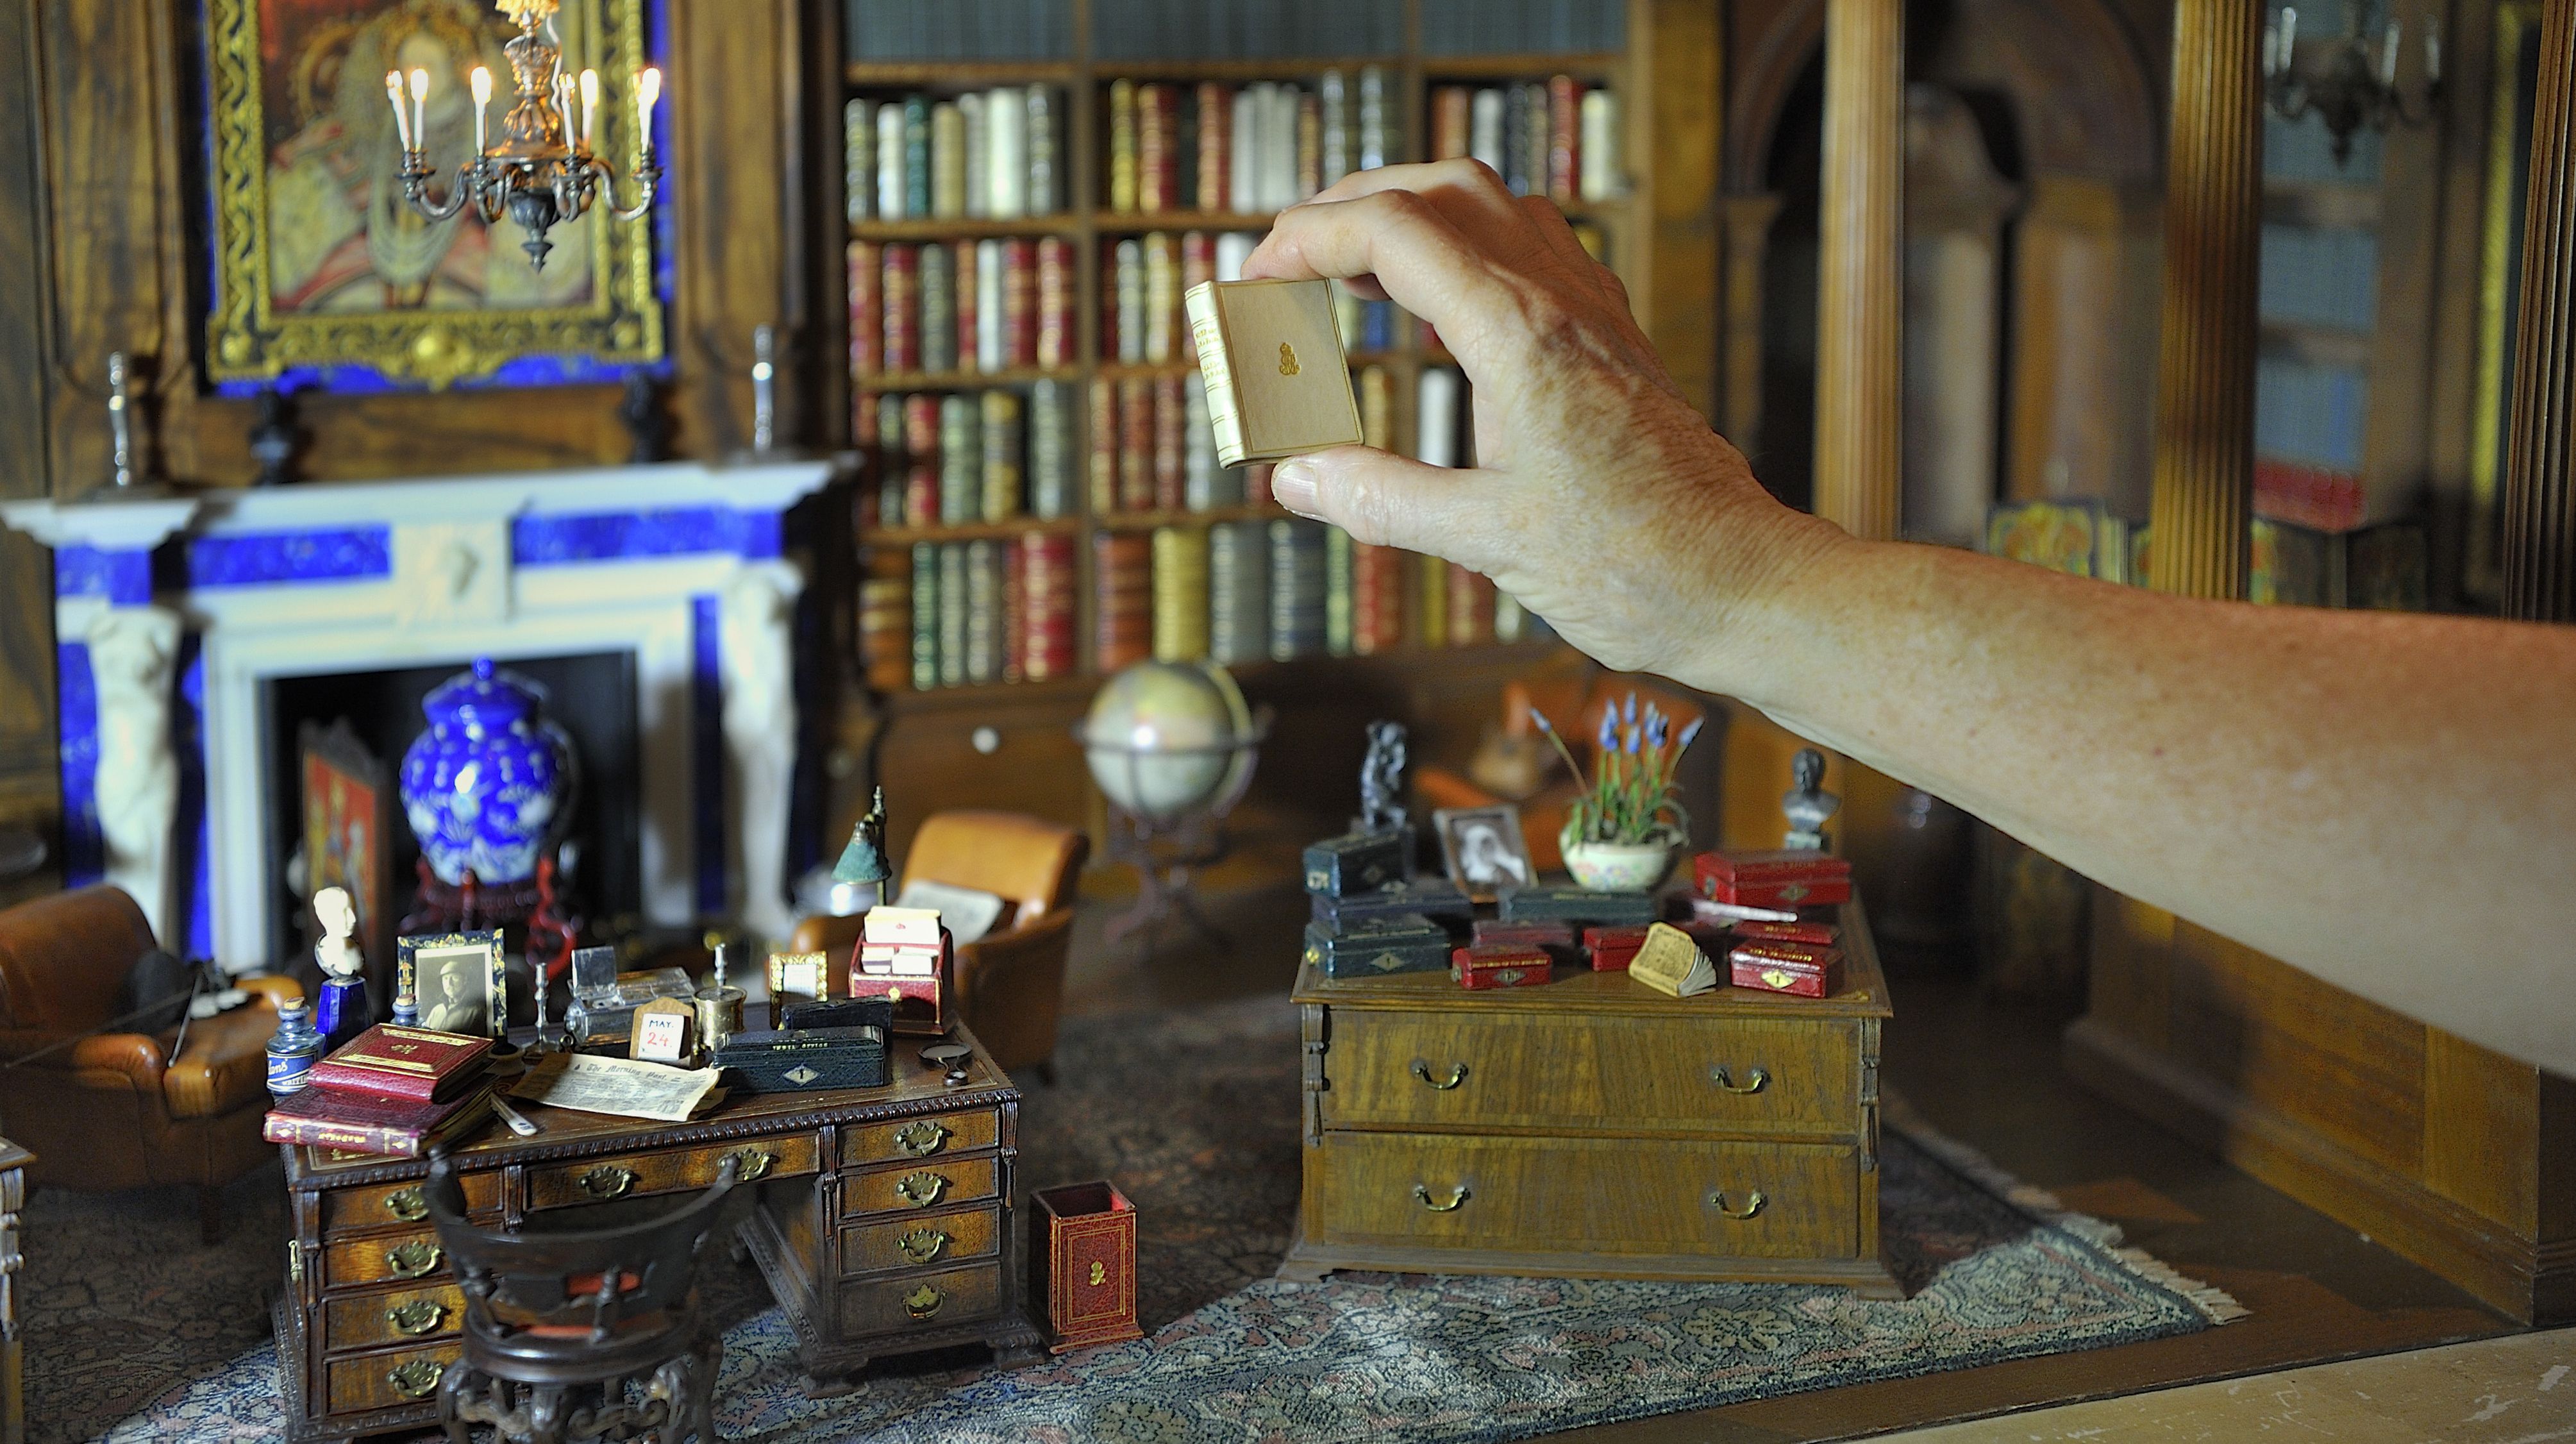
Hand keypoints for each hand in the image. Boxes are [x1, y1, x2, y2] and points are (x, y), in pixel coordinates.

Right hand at [1243, 161, 1844, 692]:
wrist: (1739, 583)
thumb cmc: (1635, 566)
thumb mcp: (1488, 540)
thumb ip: (1381, 499)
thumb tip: (1293, 476)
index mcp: (1519, 336)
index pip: (1393, 231)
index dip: (1308, 237)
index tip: (1258, 278)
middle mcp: (1561, 301)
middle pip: (1441, 189)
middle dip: (1351, 205)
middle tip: (1291, 259)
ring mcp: (1595, 312)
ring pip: (1494, 205)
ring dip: (1414, 215)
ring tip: (1353, 270)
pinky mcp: (1613, 339)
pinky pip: (1535, 248)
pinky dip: (1468, 249)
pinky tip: (1441, 305)